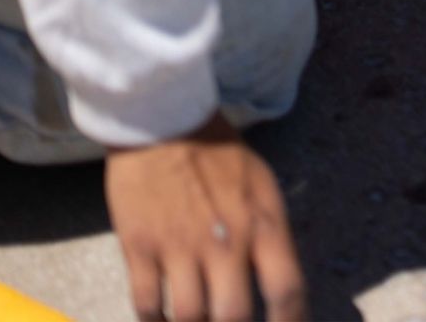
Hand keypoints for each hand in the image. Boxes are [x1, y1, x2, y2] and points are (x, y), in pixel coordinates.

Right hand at [104, 115, 304, 321]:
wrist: (163, 123)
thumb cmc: (220, 154)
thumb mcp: (263, 187)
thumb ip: (270, 234)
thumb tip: (277, 283)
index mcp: (264, 224)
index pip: (286, 290)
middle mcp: (226, 242)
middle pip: (233, 317)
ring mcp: (180, 247)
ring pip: (188, 317)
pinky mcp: (139, 248)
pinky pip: (147, 305)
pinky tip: (161, 321)